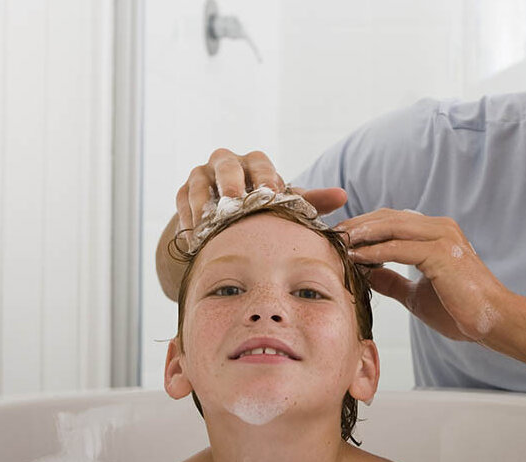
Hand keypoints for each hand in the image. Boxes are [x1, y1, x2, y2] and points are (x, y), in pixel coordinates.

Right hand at [175, 148, 347, 241]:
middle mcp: (225, 164)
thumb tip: (343, 196)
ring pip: (199, 181)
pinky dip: (189, 218)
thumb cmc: (262, 212)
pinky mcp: (183, 194)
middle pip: (225, 163)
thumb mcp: (284, 206)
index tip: (271, 192)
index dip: (265, 175)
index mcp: (253, 164)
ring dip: (204, 201)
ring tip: (211, 222)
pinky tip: (196, 235)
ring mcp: (201, 177)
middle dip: (230, 181)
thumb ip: (311, 201)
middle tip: (235, 201)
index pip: (259, 161)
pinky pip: (183, 202)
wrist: (226, 227)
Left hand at [339, 209, 511, 341]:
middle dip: (357, 225)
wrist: (494, 321)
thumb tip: (366, 274)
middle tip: (330, 236)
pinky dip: (375, 251)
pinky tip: (356, 257)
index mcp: (436, 233)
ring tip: (337, 243)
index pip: (392, 221)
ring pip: (392, 226)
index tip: (338, 239)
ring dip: (361, 234)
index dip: (364, 227)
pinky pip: (399, 247)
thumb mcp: (416, 295)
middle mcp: (440, 228)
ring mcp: (442, 237)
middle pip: (388, 217)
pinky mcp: (441, 253)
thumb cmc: (461, 311)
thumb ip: (392, 280)